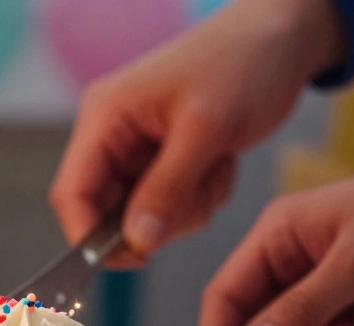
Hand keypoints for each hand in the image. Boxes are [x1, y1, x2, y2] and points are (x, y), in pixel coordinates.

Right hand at [49, 0, 344, 264]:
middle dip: (155, 218)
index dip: (89, 235)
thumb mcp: (205, 130)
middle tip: (198, 197)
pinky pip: (170, 207)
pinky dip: (199, 198)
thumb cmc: (242, 64)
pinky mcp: (163, 163)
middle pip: (107, 212)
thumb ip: (166, 189)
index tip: (132, 258)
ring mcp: (137, 152)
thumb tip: (136, 244)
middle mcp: (111, 137)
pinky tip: (220, 164)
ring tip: (215, 167)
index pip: (71, 193)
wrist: (282, 40)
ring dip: (185, 207)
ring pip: (143, 216)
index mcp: (104, 118)